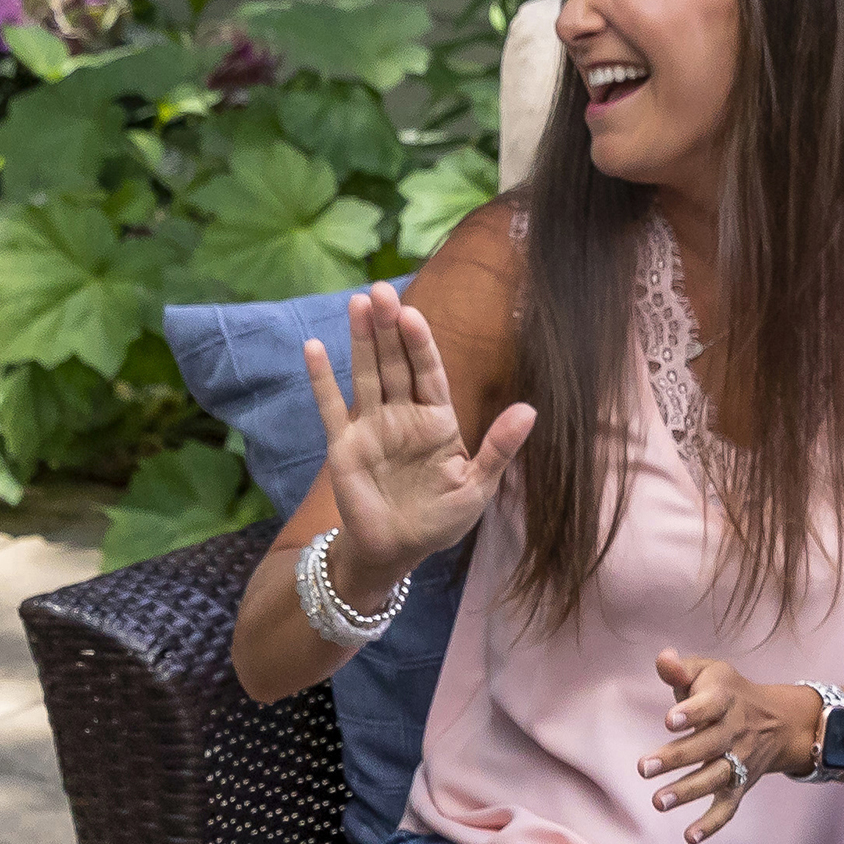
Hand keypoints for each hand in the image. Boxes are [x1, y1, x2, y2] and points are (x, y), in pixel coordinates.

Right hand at [302, 282, 533, 592]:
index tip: (412, 315)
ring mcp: (372, 427)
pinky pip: (331, 407)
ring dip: (361, 340)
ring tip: (357, 303)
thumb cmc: (439, 521)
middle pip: (395, 363)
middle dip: (388, 328)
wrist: (396, 552)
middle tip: (380, 291)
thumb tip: (530, 410)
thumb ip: (499, 448)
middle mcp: (403, 415)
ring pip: (366, 374)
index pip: (428, 371)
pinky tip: (313, 347)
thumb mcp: (478, 487)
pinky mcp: (344, 445)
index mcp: (437, 420)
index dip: (420, 343)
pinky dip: (321, 379)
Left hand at [642, 657, 815, 842]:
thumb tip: (663, 658)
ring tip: (658, 802)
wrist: (780, 720)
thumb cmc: (728, 693)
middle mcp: (735, 732)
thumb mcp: (710, 673)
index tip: (670, 720)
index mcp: (725, 700)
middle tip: (644, 767)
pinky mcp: (741, 785)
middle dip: (677, 757)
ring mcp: (739, 761)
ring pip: (715, 778)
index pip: (710, 706)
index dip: (691, 712)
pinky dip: (712, 824)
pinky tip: (689, 837)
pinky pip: (729, 807)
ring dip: (688, 791)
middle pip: (707, 745)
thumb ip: (681, 669)